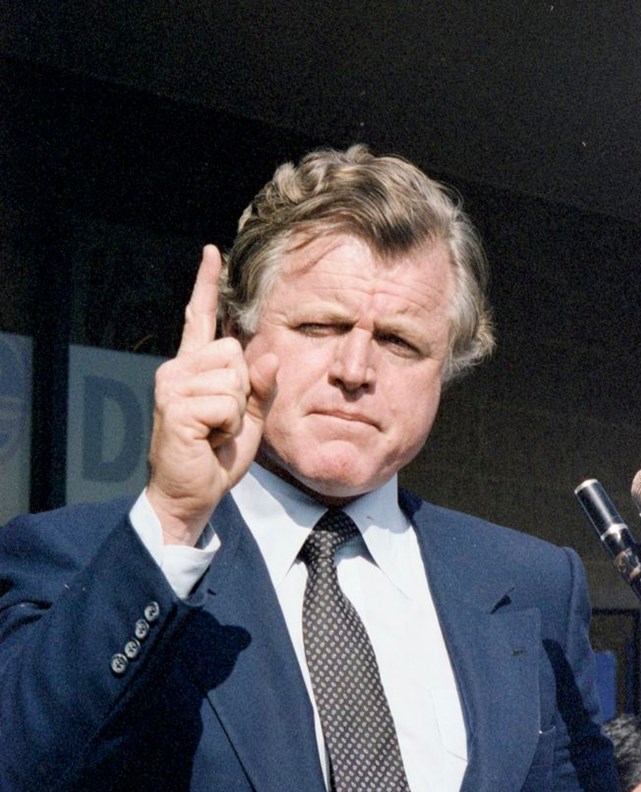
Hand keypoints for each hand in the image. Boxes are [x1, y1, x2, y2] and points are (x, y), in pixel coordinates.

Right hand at [146, 245, 277, 545]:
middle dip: (242, 389)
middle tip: (221, 421)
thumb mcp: (248, 417)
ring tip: (213, 431)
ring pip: (234, 377)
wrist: (191, 494)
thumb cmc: (216, 455)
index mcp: (194, 367)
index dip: (206, 285)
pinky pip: (227, 402)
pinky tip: (207, 438)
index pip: (202, 318)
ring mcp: (173, 384)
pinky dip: (228, 426)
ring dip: (235, 412)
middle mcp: (178, 368)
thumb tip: (271, 355)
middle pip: (235, 351)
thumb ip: (259, 386)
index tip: (211, 252)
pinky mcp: (175, 404)